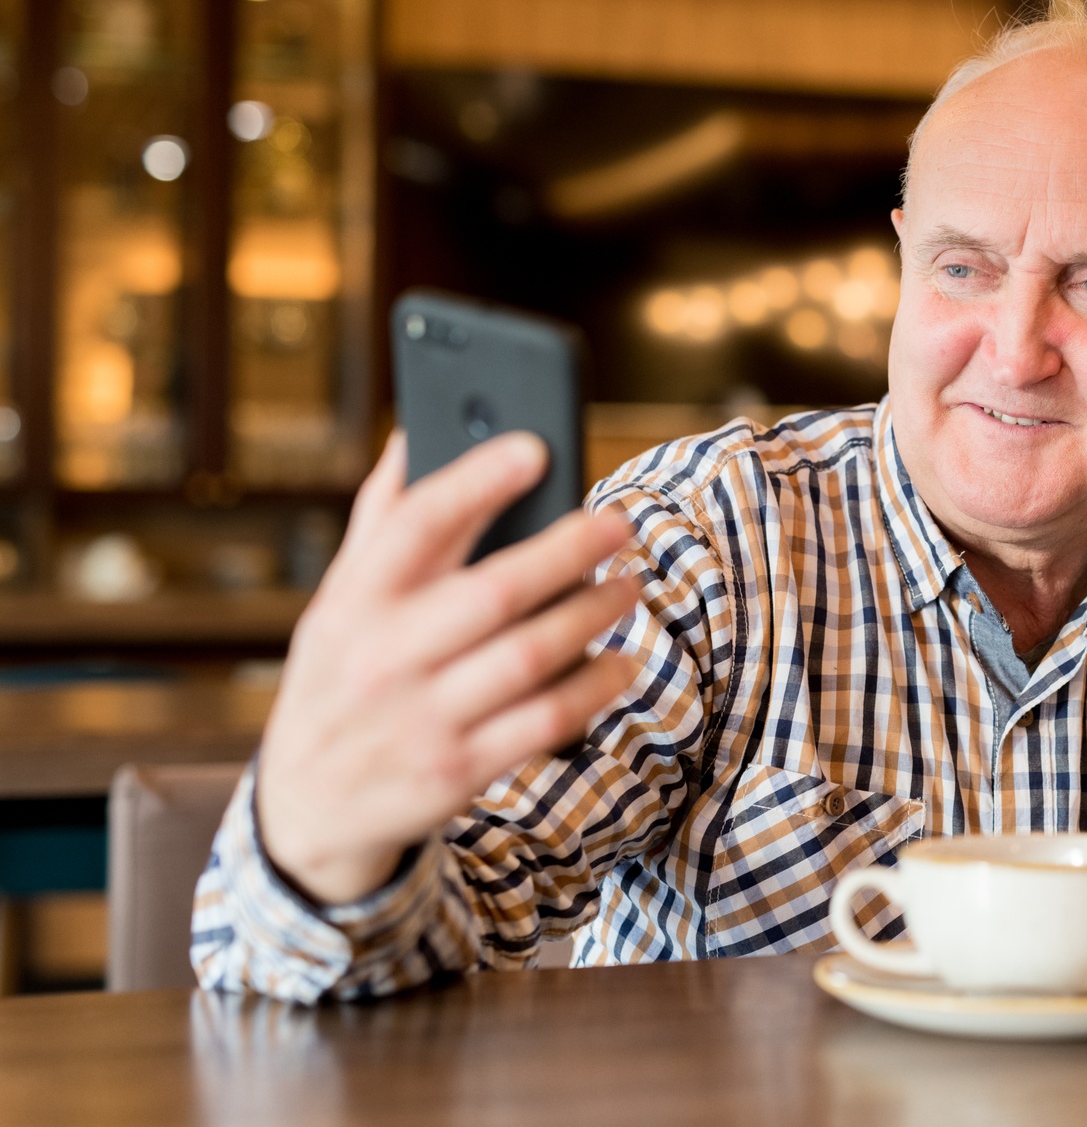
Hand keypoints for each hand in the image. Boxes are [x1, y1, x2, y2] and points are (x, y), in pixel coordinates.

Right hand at [256, 431, 639, 905]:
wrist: (306, 808)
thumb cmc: (341, 676)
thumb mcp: (339, 601)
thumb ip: (380, 519)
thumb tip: (415, 430)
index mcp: (353, 601)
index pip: (416, 524)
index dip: (478, 479)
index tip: (536, 446)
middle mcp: (384, 658)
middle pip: (493, 591)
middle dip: (566, 550)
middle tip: (616, 523)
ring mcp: (422, 719)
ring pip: (529, 656)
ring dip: (592, 614)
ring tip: (628, 585)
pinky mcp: (459, 770)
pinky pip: (546, 721)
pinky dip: (593, 686)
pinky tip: (620, 660)